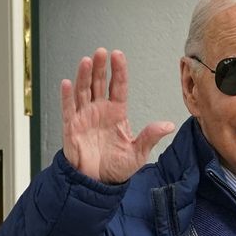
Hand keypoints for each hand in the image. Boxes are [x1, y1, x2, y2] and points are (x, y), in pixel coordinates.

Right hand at [61, 48, 174, 183]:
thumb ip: (150, 136)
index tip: (118, 55)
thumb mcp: (138, 153)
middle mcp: (100, 111)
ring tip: (87, 61)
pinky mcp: (71, 128)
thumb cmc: (116, 167)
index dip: (118, 71)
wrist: (98, 183)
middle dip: (100, 68)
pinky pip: (68, 109)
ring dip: (84, 76)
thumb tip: (168, 125)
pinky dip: (67, 97)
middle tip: (102, 52)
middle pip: (99, 84)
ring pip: (83, 92)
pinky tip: (68, 83)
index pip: (118, 87)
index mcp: (117, 113)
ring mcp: (84, 117)